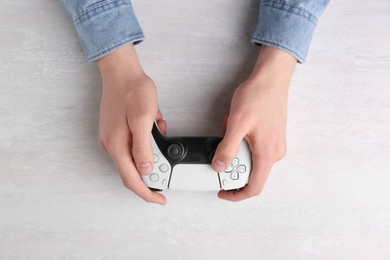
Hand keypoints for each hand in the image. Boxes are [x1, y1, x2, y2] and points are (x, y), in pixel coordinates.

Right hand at [97, 45, 166, 204]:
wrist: (122, 72)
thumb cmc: (132, 91)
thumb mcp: (143, 119)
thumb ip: (143, 147)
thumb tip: (146, 170)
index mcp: (117, 145)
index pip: (131, 179)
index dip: (146, 193)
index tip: (159, 199)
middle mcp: (111, 145)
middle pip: (132, 172)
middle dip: (151, 173)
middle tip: (167, 169)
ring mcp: (113, 138)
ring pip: (134, 157)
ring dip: (151, 152)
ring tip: (161, 132)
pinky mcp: (117, 131)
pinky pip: (134, 144)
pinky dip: (148, 141)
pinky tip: (156, 126)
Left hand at [212, 46, 296, 201]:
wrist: (271, 78)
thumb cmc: (258, 96)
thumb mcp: (237, 123)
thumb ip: (227, 148)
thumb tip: (219, 167)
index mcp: (268, 154)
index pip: (254, 187)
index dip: (237, 194)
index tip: (223, 192)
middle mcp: (275, 153)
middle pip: (251, 173)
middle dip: (232, 163)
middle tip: (221, 146)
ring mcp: (275, 145)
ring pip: (251, 159)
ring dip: (236, 149)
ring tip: (229, 128)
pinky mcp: (272, 137)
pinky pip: (254, 148)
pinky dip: (241, 141)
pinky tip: (236, 125)